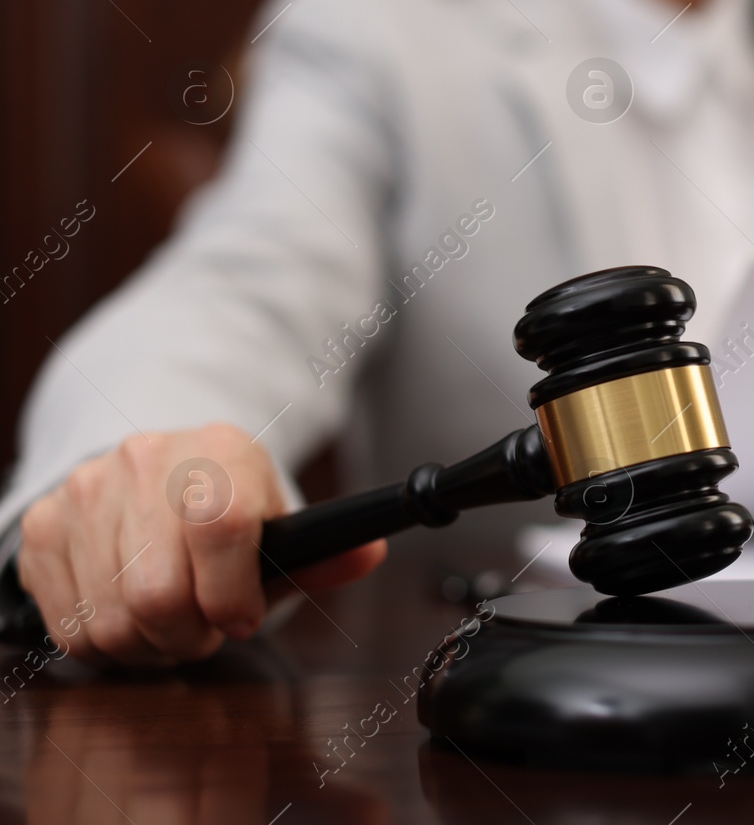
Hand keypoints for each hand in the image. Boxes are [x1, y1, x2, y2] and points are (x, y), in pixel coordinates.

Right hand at [17, 423, 385, 666]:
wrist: (157, 472)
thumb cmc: (226, 512)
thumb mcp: (278, 525)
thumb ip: (324, 552)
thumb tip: (370, 553)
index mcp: (220, 449)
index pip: (221, 527)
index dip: (232, 593)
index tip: (241, 618)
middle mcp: (146, 459)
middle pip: (157, 592)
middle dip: (188, 635)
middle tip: (204, 629)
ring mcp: (87, 490)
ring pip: (111, 620)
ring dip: (147, 645)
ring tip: (170, 622)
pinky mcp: (43, 526)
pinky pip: (70, 626)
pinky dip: (105, 642)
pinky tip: (129, 616)